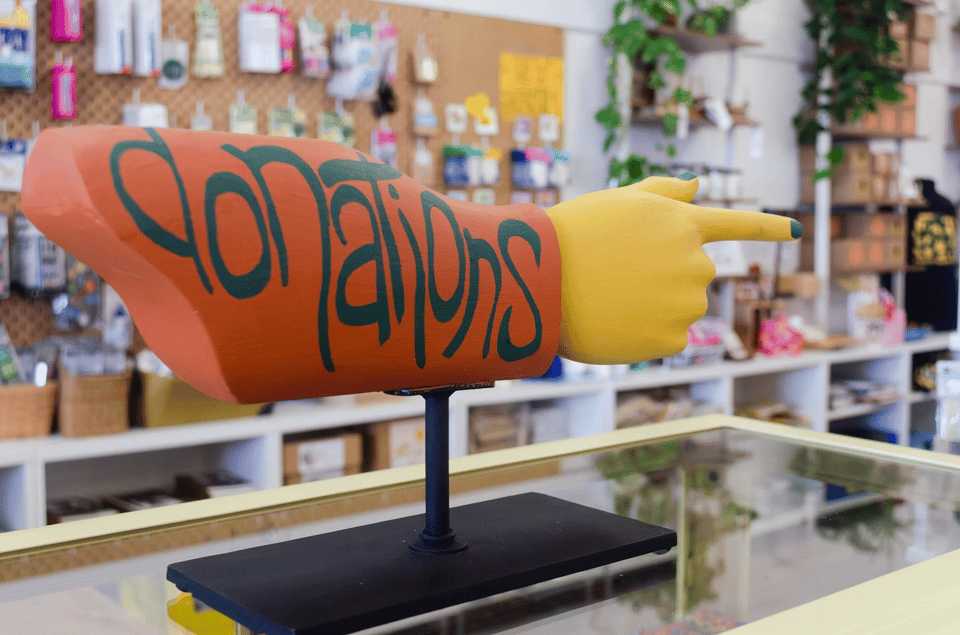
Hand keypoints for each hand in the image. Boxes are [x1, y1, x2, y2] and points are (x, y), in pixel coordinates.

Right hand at [545, 174, 800, 363]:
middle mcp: (695, 261)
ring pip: (680, 308)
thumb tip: (698, 186)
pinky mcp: (672, 339)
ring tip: (612, 297)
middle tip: (618, 273)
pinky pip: (668, 338)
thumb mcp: (618, 202)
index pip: (736, 225)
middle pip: (693, 274)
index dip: (767, 227)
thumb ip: (663, 196)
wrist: (543, 279)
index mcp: (683, 223)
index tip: (796, 231)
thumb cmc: (573, 235)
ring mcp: (686, 301)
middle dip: (665, 275)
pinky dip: (645, 334)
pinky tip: (617, 321)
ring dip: (655, 305)